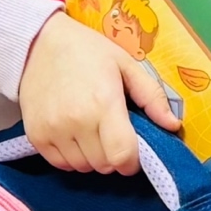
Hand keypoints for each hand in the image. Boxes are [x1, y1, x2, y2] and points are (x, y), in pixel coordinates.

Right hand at [18, 10, 180, 173]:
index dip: (133, 160)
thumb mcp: (125, 64)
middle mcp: (77, 121)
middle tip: (110, 132)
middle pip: (104, 165)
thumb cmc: (87, 51)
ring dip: (92, 157)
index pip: (123, 157)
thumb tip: (174, 126)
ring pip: (83, 168)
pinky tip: (73, 134)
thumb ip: (152, 96)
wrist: (39, 42)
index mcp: (104, 103)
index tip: (132, 149)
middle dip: (113, 155)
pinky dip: (71, 157)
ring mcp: (53, 130)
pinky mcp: (36, 136)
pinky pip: (60, 165)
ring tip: (90, 131)